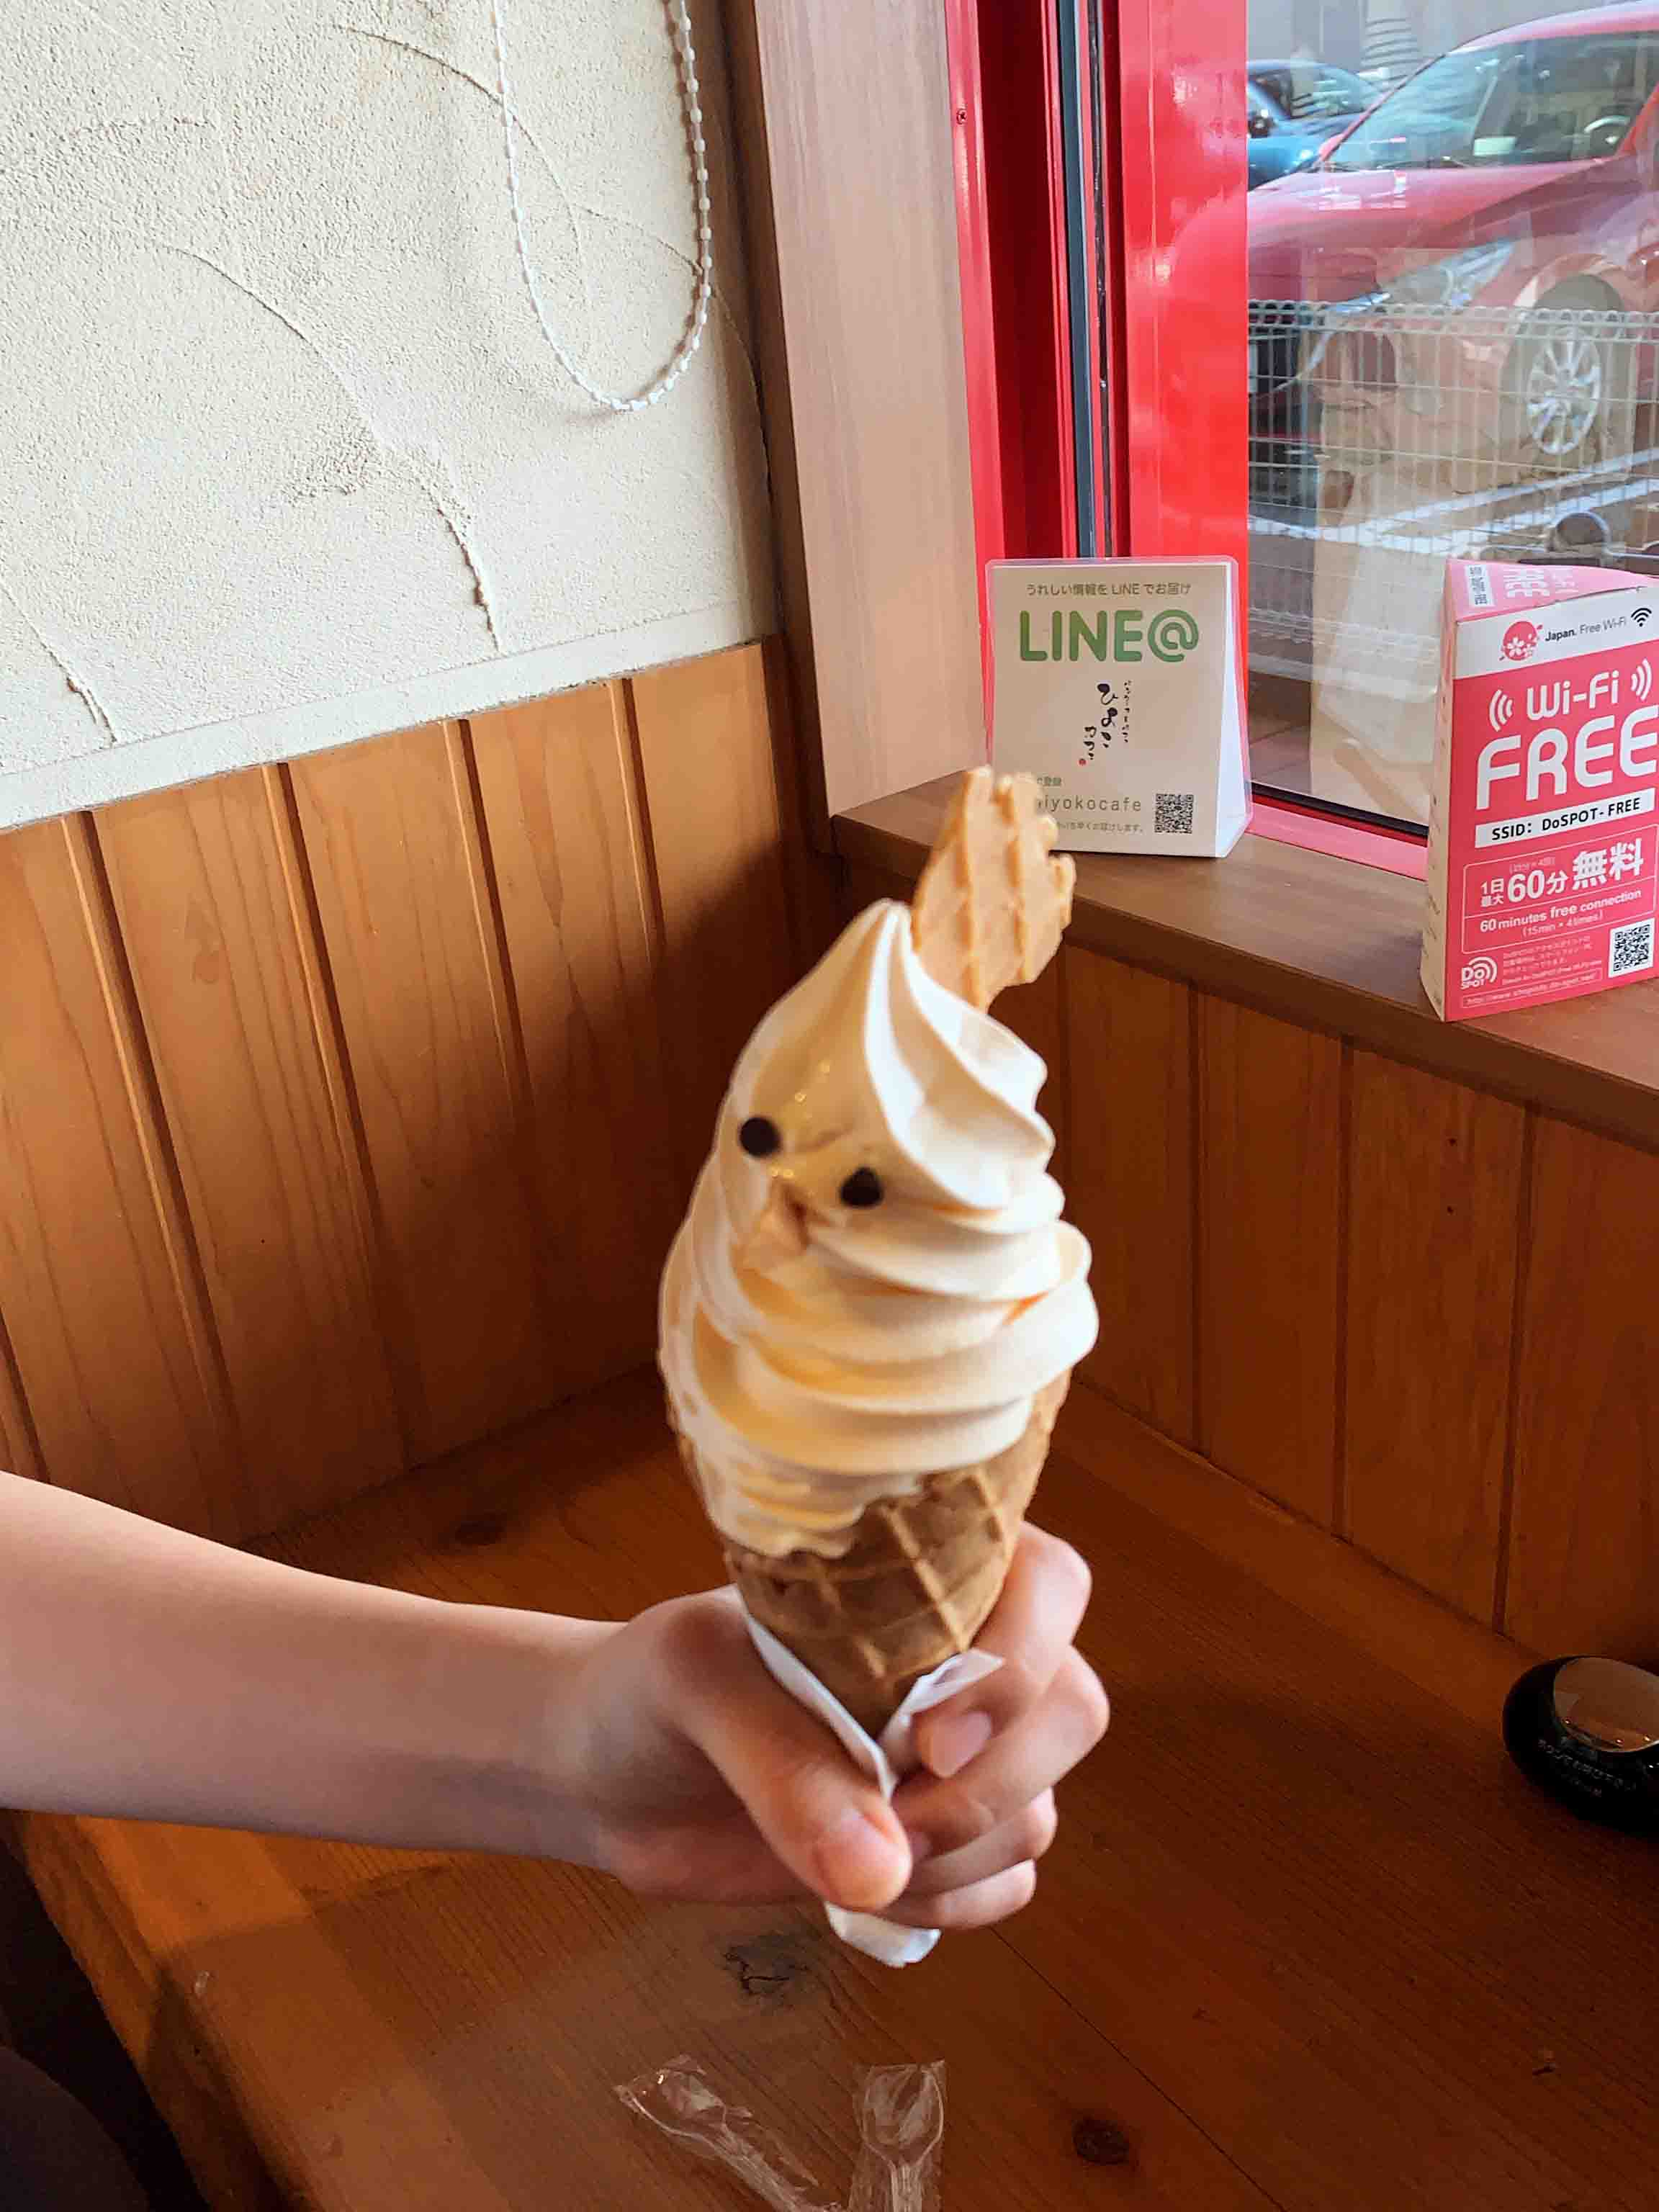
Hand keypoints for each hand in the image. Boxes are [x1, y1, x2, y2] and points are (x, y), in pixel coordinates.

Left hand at [551, 1527, 1107, 1926]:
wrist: (608, 1771)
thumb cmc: (655, 1684)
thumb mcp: (696, 1684)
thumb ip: (780, 1762)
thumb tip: (878, 1869)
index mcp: (929, 1575)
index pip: (1050, 1587)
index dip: (1018, 1664)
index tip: (924, 1737)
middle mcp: (968, 1658)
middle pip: (1071, 1710)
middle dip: (989, 1784)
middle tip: (886, 1818)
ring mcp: (963, 1757)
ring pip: (1035, 1811)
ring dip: (951, 1856)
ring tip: (841, 1855)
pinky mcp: (943, 1845)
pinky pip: (1005, 1885)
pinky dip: (945, 1903)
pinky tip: (858, 1891)